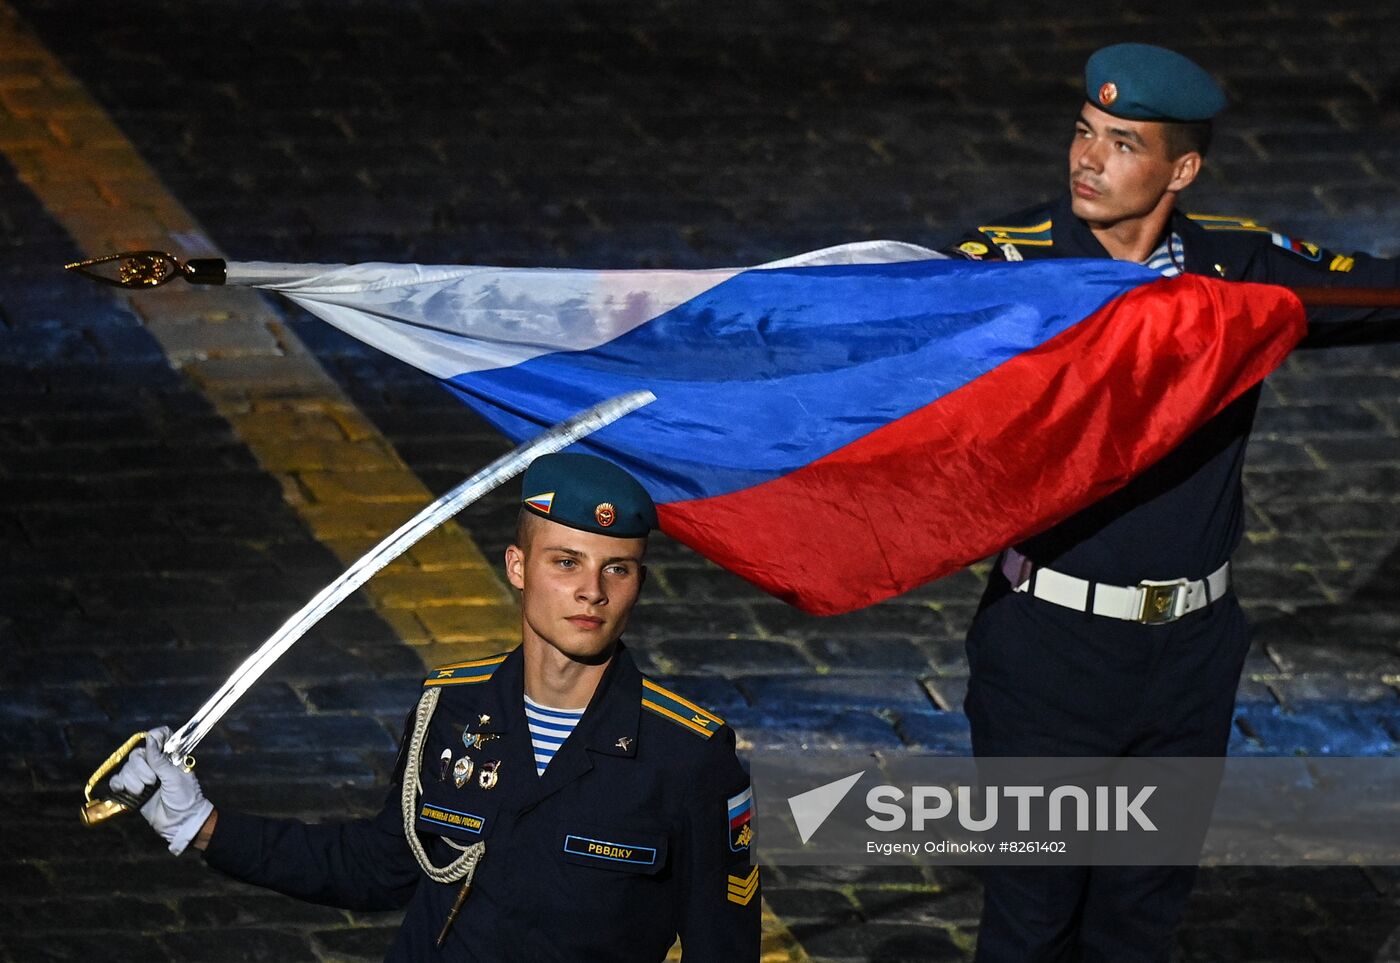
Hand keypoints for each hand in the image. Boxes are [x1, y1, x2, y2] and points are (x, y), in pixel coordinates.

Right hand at [108, 726, 214, 855]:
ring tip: (143, 791)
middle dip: (140, 768)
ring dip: (132, 780)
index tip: (152, 748)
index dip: (154, 738)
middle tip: (152, 781)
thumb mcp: (174, 777)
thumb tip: (151, 738)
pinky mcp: (132, 790)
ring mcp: (143, 777)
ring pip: (126, 767)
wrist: (179, 823)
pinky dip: (119, 784)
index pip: (160, 736)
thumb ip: (160, 759)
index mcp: (170, 757)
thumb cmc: (185, 799)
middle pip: (137, 754)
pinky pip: (118, 780)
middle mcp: (155, 764)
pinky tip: (127, 791)